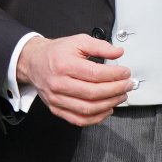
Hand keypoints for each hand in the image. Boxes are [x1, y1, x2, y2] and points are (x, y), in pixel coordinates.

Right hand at [17, 34, 133, 126]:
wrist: (33, 62)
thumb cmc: (56, 52)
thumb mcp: (78, 41)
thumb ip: (100, 46)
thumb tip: (118, 52)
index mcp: (64, 64)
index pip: (95, 74)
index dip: (115, 75)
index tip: (126, 73)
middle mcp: (59, 83)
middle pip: (93, 93)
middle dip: (116, 90)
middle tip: (128, 85)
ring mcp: (57, 99)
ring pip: (88, 109)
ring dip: (109, 104)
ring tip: (120, 96)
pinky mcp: (56, 109)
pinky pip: (79, 120)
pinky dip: (96, 118)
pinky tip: (107, 110)